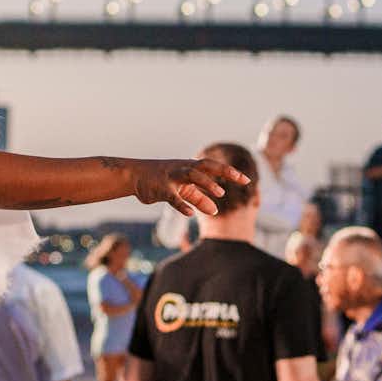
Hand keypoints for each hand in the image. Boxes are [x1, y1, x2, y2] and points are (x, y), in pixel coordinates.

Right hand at [130, 158, 249, 217]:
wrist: (134, 176)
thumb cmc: (162, 181)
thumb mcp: (182, 190)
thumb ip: (199, 199)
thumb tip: (215, 210)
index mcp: (191, 167)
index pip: (214, 168)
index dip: (230, 173)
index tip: (247, 180)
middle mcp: (184, 168)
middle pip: (207, 166)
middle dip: (225, 171)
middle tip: (242, 180)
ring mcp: (172, 177)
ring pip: (192, 175)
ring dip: (207, 183)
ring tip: (221, 193)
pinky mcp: (161, 189)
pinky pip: (173, 196)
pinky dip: (181, 205)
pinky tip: (190, 214)